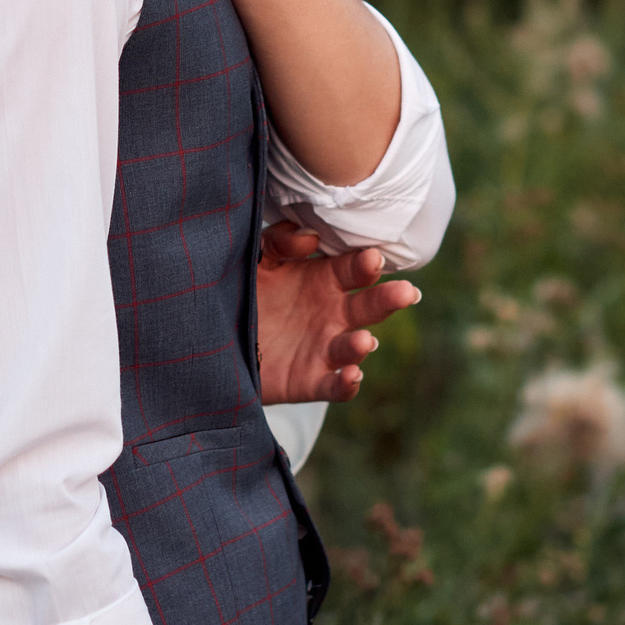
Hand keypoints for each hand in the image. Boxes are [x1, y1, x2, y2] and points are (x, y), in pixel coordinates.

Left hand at [254, 223, 420, 404]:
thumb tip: (310, 238)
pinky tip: (352, 376)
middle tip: (405, 292)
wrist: (218, 337)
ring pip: (354, 347)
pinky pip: (334, 385)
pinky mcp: (310, 380)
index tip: (373, 257)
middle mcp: (332, 313)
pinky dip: (346, 384)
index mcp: (324, 279)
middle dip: (387, 299)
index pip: (353, 269)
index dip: (365, 263)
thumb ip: (280, 241)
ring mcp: (324, 348)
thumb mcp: (258, 258)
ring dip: (361, 345)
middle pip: (368, 306)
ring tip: (364, 340)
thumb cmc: (247, 291)